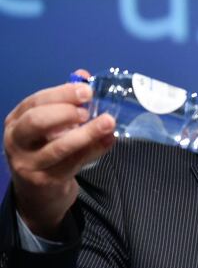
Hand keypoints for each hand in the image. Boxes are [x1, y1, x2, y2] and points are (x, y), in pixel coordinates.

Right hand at [3, 70, 115, 239]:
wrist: (38, 192)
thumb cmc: (46, 148)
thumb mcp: (51, 125)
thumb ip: (66, 101)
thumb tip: (82, 75)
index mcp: (17, 120)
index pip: (35, 102)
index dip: (61, 94)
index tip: (86, 91)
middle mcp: (17, 140)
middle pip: (36, 121)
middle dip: (66, 112)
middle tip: (89, 110)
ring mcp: (29, 163)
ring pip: (58, 147)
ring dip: (87, 134)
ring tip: (108, 123)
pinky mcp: (45, 181)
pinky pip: (74, 163)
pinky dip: (95, 150)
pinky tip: (109, 140)